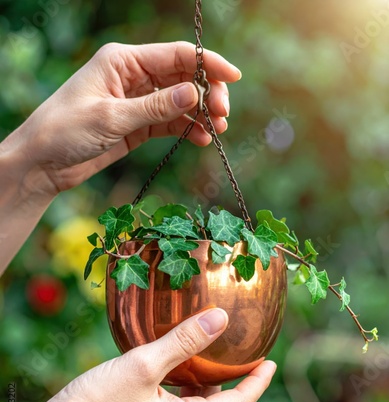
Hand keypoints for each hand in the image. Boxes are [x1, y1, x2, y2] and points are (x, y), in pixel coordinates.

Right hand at [1, 308, 275, 401]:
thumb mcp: (144, 365)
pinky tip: (161, 371)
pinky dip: (175, 391)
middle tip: (226, 349)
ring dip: (196, 383)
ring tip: (194, 354)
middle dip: (223, 377)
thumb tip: (220, 319)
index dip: (258, 382)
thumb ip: (184, 342)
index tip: (271, 362)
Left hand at [11, 41, 239, 194]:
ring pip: (179, 102)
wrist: (43, 164)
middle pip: (183, 78)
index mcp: (123, 60)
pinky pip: (169, 123)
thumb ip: (155, 107)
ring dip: (200, 114)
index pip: (175, 55)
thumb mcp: (111, 117)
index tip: (235, 77)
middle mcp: (133, 77)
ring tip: (217, 130)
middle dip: (207, 94)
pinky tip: (200, 139)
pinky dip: (186, 130)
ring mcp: (137, 102)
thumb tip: (196, 94)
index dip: (208, 64)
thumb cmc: (65, 130)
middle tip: (222, 114)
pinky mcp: (137, 126)